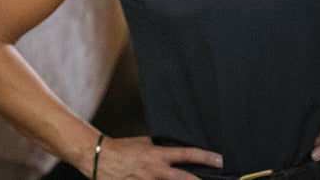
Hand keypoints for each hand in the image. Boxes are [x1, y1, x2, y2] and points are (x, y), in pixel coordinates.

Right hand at [92, 135, 222, 178]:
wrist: (99, 157)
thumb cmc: (121, 148)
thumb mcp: (143, 142)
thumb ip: (159, 147)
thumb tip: (173, 147)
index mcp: (156, 154)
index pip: (186, 154)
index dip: (205, 157)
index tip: (220, 159)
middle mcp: (154, 170)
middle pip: (184, 179)